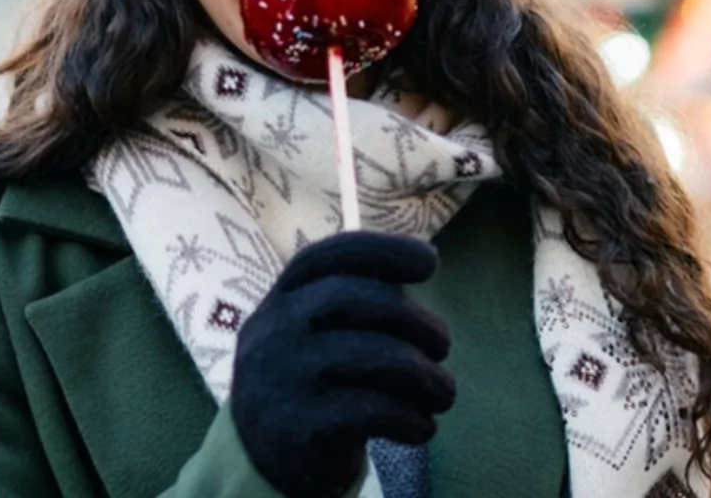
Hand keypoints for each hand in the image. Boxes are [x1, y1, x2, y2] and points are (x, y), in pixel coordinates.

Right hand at [229, 232, 455, 497]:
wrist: (266, 460)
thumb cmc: (315, 381)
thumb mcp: (318, 333)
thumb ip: (359, 300)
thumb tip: (424, 261)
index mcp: (281, 300)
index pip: (322, 257)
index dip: (380, 250)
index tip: (430, 261)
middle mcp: (272, 332)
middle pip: (350, 299)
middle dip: (412, 317)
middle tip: (443, 344)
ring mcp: (280, 380)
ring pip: (369, 355)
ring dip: (423, 374)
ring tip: (444, 392)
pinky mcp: (297, 429)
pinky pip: (370, 409)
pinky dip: (410, 417)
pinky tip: (421, 426)